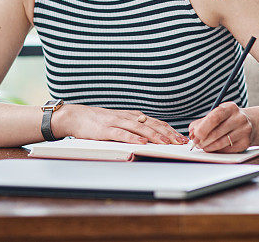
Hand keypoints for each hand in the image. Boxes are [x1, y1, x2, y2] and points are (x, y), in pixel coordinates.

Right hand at [52, 104, 187, 144]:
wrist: (76, 116)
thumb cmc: (99, 122)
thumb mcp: (120, 123)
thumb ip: (134, 128)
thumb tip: (151, 137)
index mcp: (133, 116)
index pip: (156, 122)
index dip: (170, 130)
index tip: (182, 137)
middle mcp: (128, 117)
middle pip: (152, 125)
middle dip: (168, 134)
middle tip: (181, 141)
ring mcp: (117, 122)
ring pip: (140, 128)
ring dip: (154, 136)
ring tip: (167, 142)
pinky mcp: (106, 129)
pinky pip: (122, 134)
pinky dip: (132, 138)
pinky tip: (141, 143)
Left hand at [188, 102, 253, 152]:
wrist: (251, 124)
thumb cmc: (227, 119)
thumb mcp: (217, 115)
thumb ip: (202, 122)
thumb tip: (192, 133)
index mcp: (230, 107)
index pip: (215, 117)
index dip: (203, 128)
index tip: (195, 135)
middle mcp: (239, 118)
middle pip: (217, 131)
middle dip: (203, 140)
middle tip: (196, 143)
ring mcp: (244, 130)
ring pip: (221, 142)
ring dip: (209, 146)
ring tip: (203, 146)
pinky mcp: (246, 142)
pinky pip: (227, 149)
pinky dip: (217, 150)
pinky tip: (213, 148)